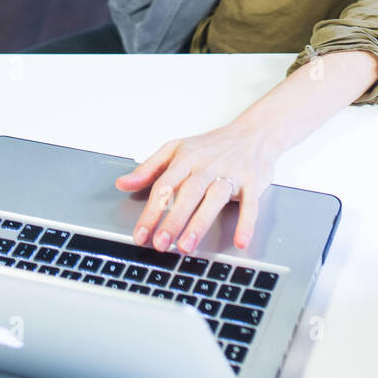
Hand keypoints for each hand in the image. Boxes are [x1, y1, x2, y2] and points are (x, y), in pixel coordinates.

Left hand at [115, 119, 278, 253]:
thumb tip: (122, 183)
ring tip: (187, 245)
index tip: (140, 234)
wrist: (255, 132)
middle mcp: (207, 166)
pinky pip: (250, 203)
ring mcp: (231, 173)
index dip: (151, 212)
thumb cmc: (213, 145)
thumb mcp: (177, 149)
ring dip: (201, 222)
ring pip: (214, 198)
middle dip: (173, 219)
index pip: (164, 185)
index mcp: (186, 159)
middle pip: (187, 193)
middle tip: (161, 243)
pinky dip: (246, 222)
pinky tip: (240, 240)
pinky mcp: (253, 182)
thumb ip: (149, 168)